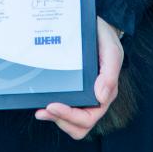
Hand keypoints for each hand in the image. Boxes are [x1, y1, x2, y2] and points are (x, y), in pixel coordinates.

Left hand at [35, 17, 123, 139]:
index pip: (89, 117)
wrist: (96, 25)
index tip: (52, 105)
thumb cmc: (105, 38)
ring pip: (71, 122)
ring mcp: (84, 95)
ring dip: (56, 119)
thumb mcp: (111, 51)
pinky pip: (64, 108)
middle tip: (42, 111)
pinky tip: (42, 101)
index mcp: (105, 92)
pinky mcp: (74, 89)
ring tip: (41, 110)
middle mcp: (95, 97)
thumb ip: (109, 74)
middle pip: (79, 126)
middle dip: (61, 121)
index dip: (70, 116)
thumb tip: (101, 97)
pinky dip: (53, 110)